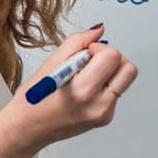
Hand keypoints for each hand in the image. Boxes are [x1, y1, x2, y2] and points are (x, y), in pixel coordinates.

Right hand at [12, 23, 138, 148]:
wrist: (29, 127)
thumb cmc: (34, 98)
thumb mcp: (51, 62)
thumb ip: (78, 42)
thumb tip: (99, 30)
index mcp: (82, 89)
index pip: (112, 56)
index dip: (99, 48)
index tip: (86, 52)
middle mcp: (97, 104)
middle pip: (128, 69)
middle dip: (112, 58)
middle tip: (92, 62)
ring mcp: (104, 114)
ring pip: (125, 80)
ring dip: (110, 72)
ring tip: (87, 76)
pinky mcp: (106, 118)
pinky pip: (116, 93)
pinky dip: (104, 86)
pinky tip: (85, 90)